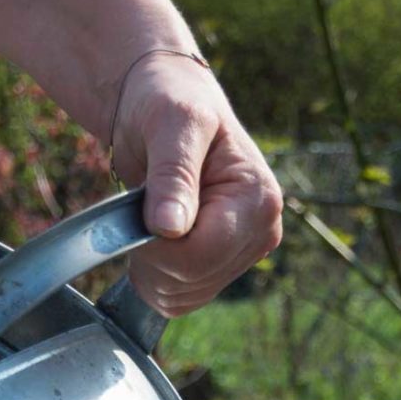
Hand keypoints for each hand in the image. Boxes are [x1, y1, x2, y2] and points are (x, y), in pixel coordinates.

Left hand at [110, 52, 282, 317]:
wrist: (164, 102)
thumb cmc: (168, 100)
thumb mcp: (170, 123)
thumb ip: (173, 174)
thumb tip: (172, 228)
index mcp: (258, 198)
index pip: (201, 255)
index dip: (158, 246)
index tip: (138, 211)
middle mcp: (262, 231)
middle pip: (192, 280)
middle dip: (152, 255)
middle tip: (140, 209)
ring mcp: (244, 252)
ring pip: (182, 297)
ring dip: (150, 267)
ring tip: (147, 218)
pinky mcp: (222, 266)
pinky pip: (180, 299)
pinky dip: (155, 277)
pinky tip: (153, 240)